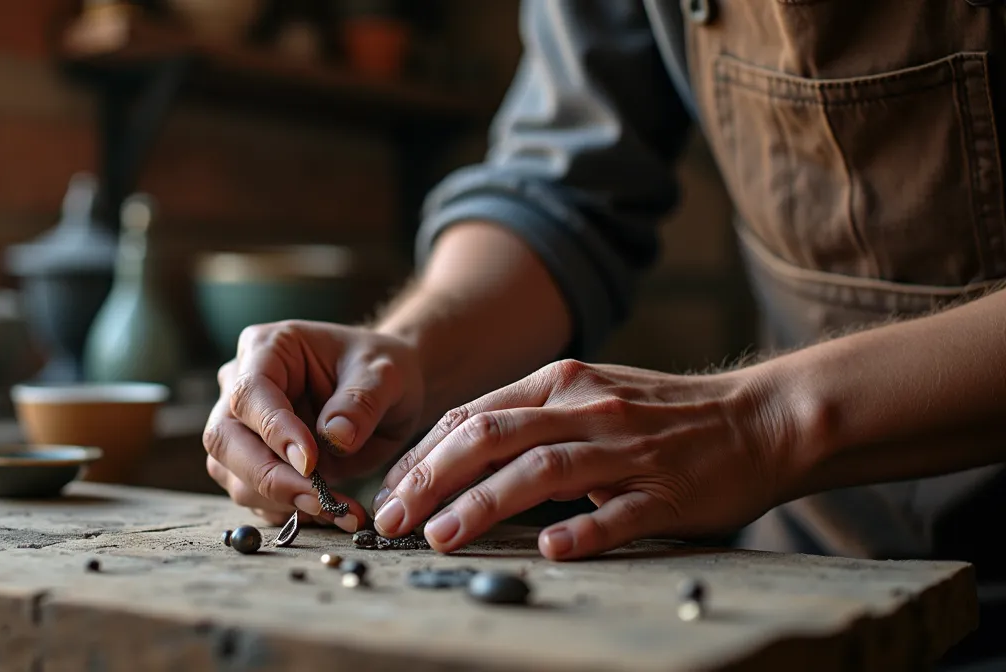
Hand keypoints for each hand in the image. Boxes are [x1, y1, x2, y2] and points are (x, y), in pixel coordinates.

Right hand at [204, 321, 424, 531]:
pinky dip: (290, 513)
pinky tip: (331, 512)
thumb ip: (360, 402)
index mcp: (267, 349)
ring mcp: (243, 429)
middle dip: (269, 477)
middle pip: (225, 440)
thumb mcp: (385, 375)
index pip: (250, 394)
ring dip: (282, 502)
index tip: (311, 463)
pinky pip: (256, 497)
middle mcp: (242, 387)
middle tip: (320, 500)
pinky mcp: (256, 464)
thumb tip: (334, 439)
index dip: (274, 431)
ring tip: (339, 511)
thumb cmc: (382, 371)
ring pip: (234, 476)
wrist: (389, 393)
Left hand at [371, 359, 791, 558]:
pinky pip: (620, 512)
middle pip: (494, 436)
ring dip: (485, 502)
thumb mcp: (590, 397)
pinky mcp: (667, 490)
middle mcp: (587, 408)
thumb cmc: (664, 415)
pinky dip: (583, 530)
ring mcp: (627, 449)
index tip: (389, 489)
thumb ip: (531, 417)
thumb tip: (458, 450)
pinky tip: (551, 549)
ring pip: (542, 469)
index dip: (424, 453)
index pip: (474, 415)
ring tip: (441, 536)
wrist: (760, 418)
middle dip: (433, 477)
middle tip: (392, 517)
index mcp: (562, 383)